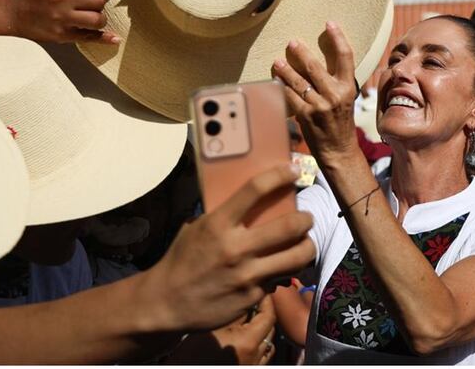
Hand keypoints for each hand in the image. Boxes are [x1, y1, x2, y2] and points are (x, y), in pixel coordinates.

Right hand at [7, 0, 133, 43]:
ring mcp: (63, 18)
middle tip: (92, 5)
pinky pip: (90, 37)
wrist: (11, 13)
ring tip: (90, 18)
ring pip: (97, 19)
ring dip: (99, 19)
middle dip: (100, 3)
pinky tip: (113, 38)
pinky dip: (104, 38)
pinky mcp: (62, 35)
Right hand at [140, 164, 314, 332]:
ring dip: (307, 247)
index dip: (280, 176)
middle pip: (289, 226)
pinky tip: (281, 269)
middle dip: (305, 219)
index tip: (293, 171)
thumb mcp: (196, 229)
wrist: (167, 302)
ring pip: (296, 256)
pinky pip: (279, 279)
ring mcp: (247, 275)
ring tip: (306, 243)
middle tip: (307, 217)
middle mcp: (236, 247)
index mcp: (218, 224)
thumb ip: (222, 216)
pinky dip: (284, 272)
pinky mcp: (253, 296)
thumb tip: (248, 202)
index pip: (255, 190)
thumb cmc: (181, 260)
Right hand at [165, 296, 277, 364]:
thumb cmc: (192, 354)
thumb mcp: (212, 326)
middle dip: (263, 313)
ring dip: (261, 329)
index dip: (266, 300)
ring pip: (267, 343)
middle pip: (270, 328)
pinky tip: (246, 337)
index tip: (260, 289)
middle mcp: (255, 356)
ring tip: (249, 318)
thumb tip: (247, 296)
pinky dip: (259, 344)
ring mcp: (253, 366)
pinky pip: (262, 356)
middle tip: (252, 300)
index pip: (269, 316)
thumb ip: (234, 312)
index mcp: (248, 342)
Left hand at [271, 22, 360, 166]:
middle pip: (315, 66)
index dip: (338, 37)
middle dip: (301, 52)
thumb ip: (336, 80)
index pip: (345, 56)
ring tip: (277, 61)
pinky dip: (281, 87)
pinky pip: (289, 96)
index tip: (330, 23)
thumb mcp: (345, 98)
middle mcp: (335, 94)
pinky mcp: (306, 115)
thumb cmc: (340, 122)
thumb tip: (319, 60)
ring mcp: (320, 105)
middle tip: (292, 42)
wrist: (338, 149)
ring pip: (298, 80)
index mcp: (348, 87)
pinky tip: (275, 80)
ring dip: (285, 69)